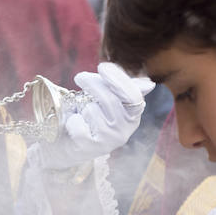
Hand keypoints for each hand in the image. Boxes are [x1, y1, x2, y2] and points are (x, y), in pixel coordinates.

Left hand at [38, 63, 153, 168]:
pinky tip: (74, 124)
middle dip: (93, 84)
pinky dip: (72, 120)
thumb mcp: (107, 99)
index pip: (133, 95)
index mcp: (132, 114)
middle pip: (110, 99)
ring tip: (80, 111)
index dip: (118, 79)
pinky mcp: (92, 147)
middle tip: (80, 77)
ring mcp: (109, 140)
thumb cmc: (89, 115)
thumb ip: (121, 89)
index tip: (103, 67)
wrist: (66, 143)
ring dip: (81, 106)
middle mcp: (125, 129)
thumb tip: (149, 84)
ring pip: (92, 110)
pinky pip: (79, 125)